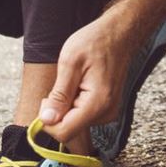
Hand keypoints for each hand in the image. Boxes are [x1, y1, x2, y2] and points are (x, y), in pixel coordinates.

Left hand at [37, 9, 142, 145]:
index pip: (64, 132)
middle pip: (68, 129)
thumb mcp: (69, 62)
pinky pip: (83, 116)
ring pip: (74, 123)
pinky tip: (80, 85)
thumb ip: (59, 95)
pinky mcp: (107, 109)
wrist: (119, 34)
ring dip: (66, 106)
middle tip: (62, 84)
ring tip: (74, 81)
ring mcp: (108, 113)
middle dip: (57, 111)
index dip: (48, 120)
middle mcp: (106, 113)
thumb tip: (46, 120)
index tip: (47, 98)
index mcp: (97, 104)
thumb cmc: (95, 42)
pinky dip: (75, 103)